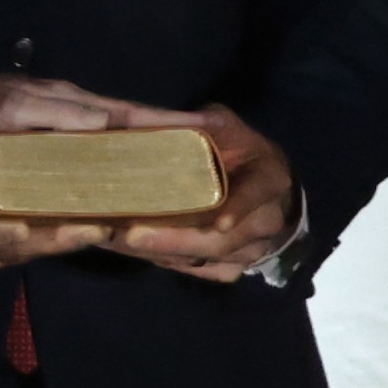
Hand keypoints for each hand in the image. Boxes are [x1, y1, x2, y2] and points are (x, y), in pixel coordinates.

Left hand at [95, 103, 297, 283]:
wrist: (267, 186)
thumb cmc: (240, 148)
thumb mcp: (222, 124)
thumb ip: (187, 121)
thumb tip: (132, 116)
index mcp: (269, 179)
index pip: (257, 194)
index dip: (240, 208)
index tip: (219, 222)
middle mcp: (265, 222)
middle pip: (222, 242)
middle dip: (176, 241)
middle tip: (132, 236)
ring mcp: (250, 251)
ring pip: (204, 259)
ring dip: (160, 253)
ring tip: (118, 244)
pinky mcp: (231, 268)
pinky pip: (197, 270)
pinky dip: (164, 261)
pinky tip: (133, 251)